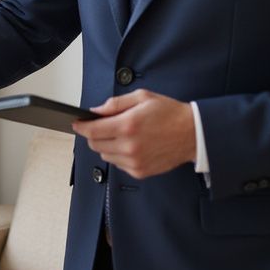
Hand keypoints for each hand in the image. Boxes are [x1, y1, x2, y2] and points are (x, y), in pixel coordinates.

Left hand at [71, 89, 195, 178]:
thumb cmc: (169, 113)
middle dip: (93, 135)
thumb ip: (116, 103)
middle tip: (101, 126)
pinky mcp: (140, 171)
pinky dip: (118, 155)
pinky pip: (118, 164)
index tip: (77, 123)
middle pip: (95, 144)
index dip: (81, 126)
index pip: (92, 131)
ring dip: (106, 145)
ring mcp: (134, 161)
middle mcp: (129, 146)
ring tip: (120, 135)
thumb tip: (96, 110)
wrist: (193, 134)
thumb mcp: (142, 97)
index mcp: (128, 125)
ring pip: (105, 155)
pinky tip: (130, 146)